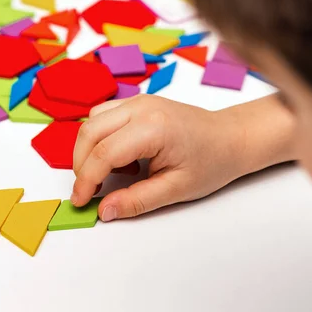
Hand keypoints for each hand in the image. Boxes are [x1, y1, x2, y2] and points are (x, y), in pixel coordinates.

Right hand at [71, 95, 246, 221]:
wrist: (230, 138)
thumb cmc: (211, 162)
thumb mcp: (176, 189)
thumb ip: (136, 201)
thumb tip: (104, 210)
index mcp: (154, 128)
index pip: (104, 153)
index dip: (86, 180)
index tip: (80, 201)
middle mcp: (141, 108)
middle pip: (90, 133)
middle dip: (81, 166)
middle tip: (87, 192)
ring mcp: (137, 101)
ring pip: (91, 122)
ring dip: (87, 150)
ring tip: (107, 174)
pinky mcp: (135, 103)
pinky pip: (102, 117)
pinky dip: (98, 138)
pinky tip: (117, 157)